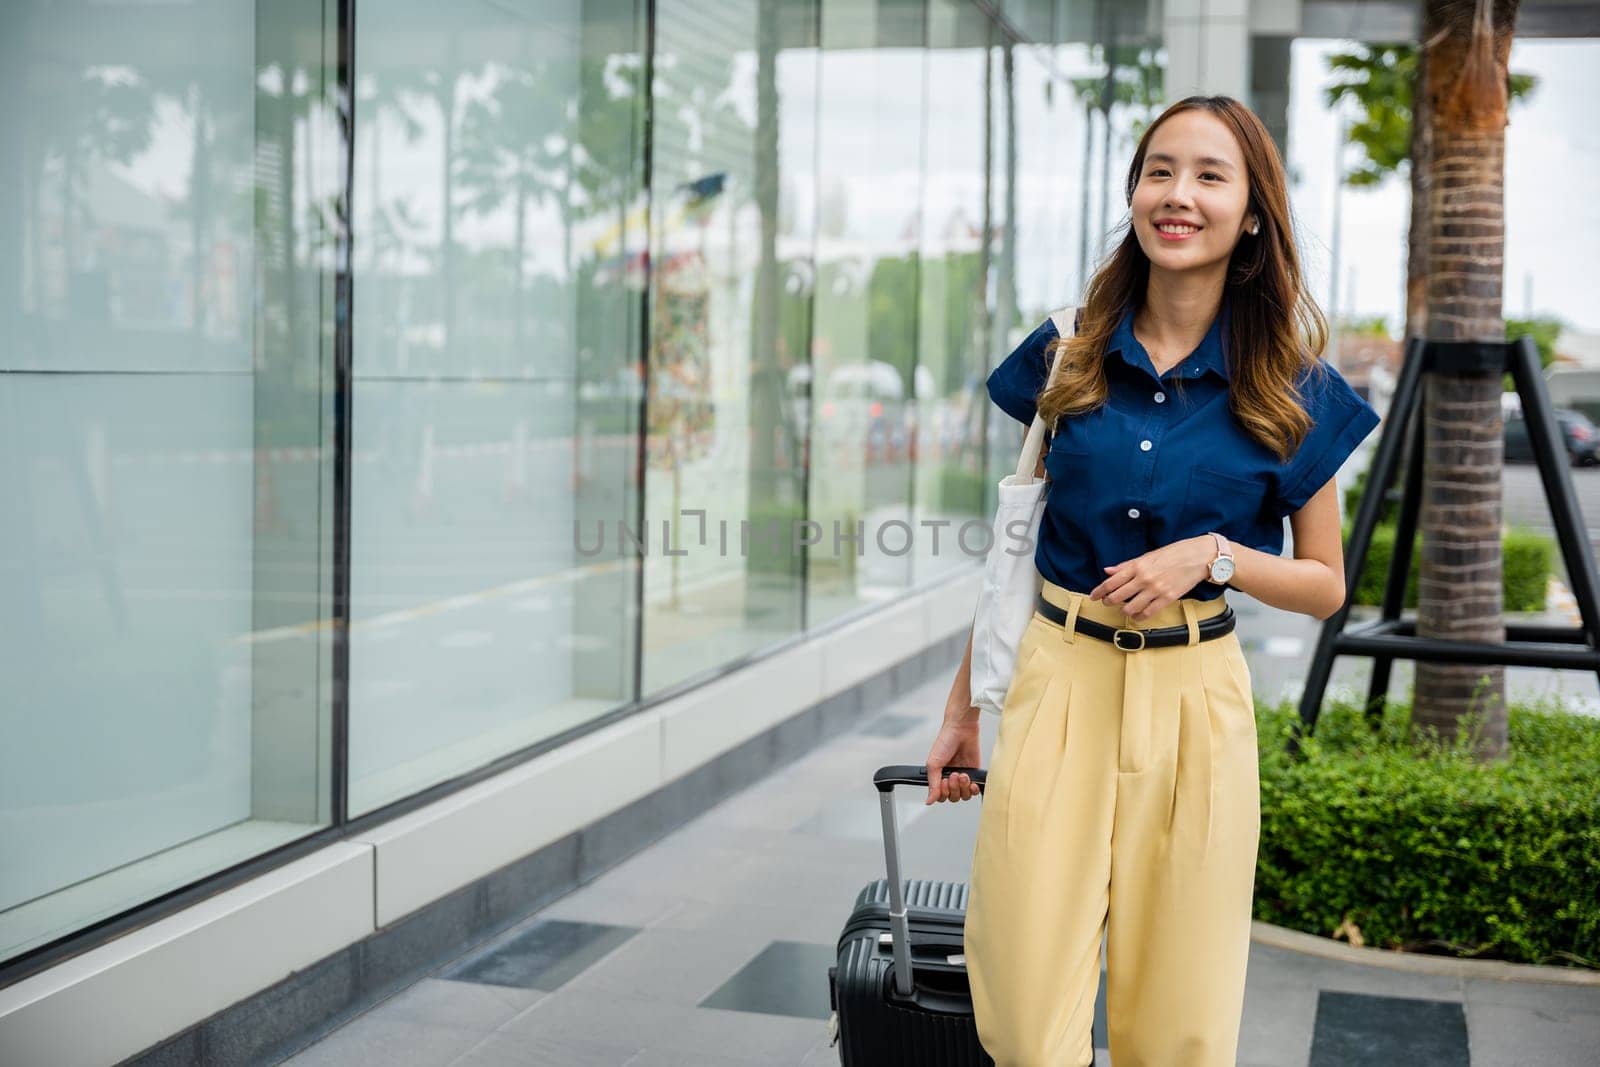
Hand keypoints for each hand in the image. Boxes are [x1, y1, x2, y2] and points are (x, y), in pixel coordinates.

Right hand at [925, 713, 981, 803]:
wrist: (961, 729)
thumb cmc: (945, 741)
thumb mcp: (933, 763)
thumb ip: (932, 784)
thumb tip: (929, 800)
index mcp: (938, 776)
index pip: (940, 796)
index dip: (943, 793)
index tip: (944, 781)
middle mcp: (950, 778)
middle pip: (952, 798)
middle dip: (954, 788)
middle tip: (954, 775)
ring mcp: (962, 777)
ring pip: (964, 796)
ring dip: (963, 787)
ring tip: (963, 774)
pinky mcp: (974, 774)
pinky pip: (974, 790)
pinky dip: (973, 789)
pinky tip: (971, 781)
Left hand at [1088, 535, 1212, 620]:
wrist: (1198, 557)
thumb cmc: (1174, 553)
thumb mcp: (1147, 555)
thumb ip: (1127, 565)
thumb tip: (1108, 570)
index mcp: (1138, 566)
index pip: (1111, 581)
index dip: (1099, 591)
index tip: (1093, 596)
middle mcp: (1144, 579)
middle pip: (1117, 596)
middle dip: (1108, 601)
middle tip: (1107, 602)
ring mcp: (1156, 590)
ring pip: (1130, 608)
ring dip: (1124, 610)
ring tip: (1124, 608)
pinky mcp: (1167, 598)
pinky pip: (1148, 613)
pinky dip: (1139, 616)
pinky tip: (1137, 615)